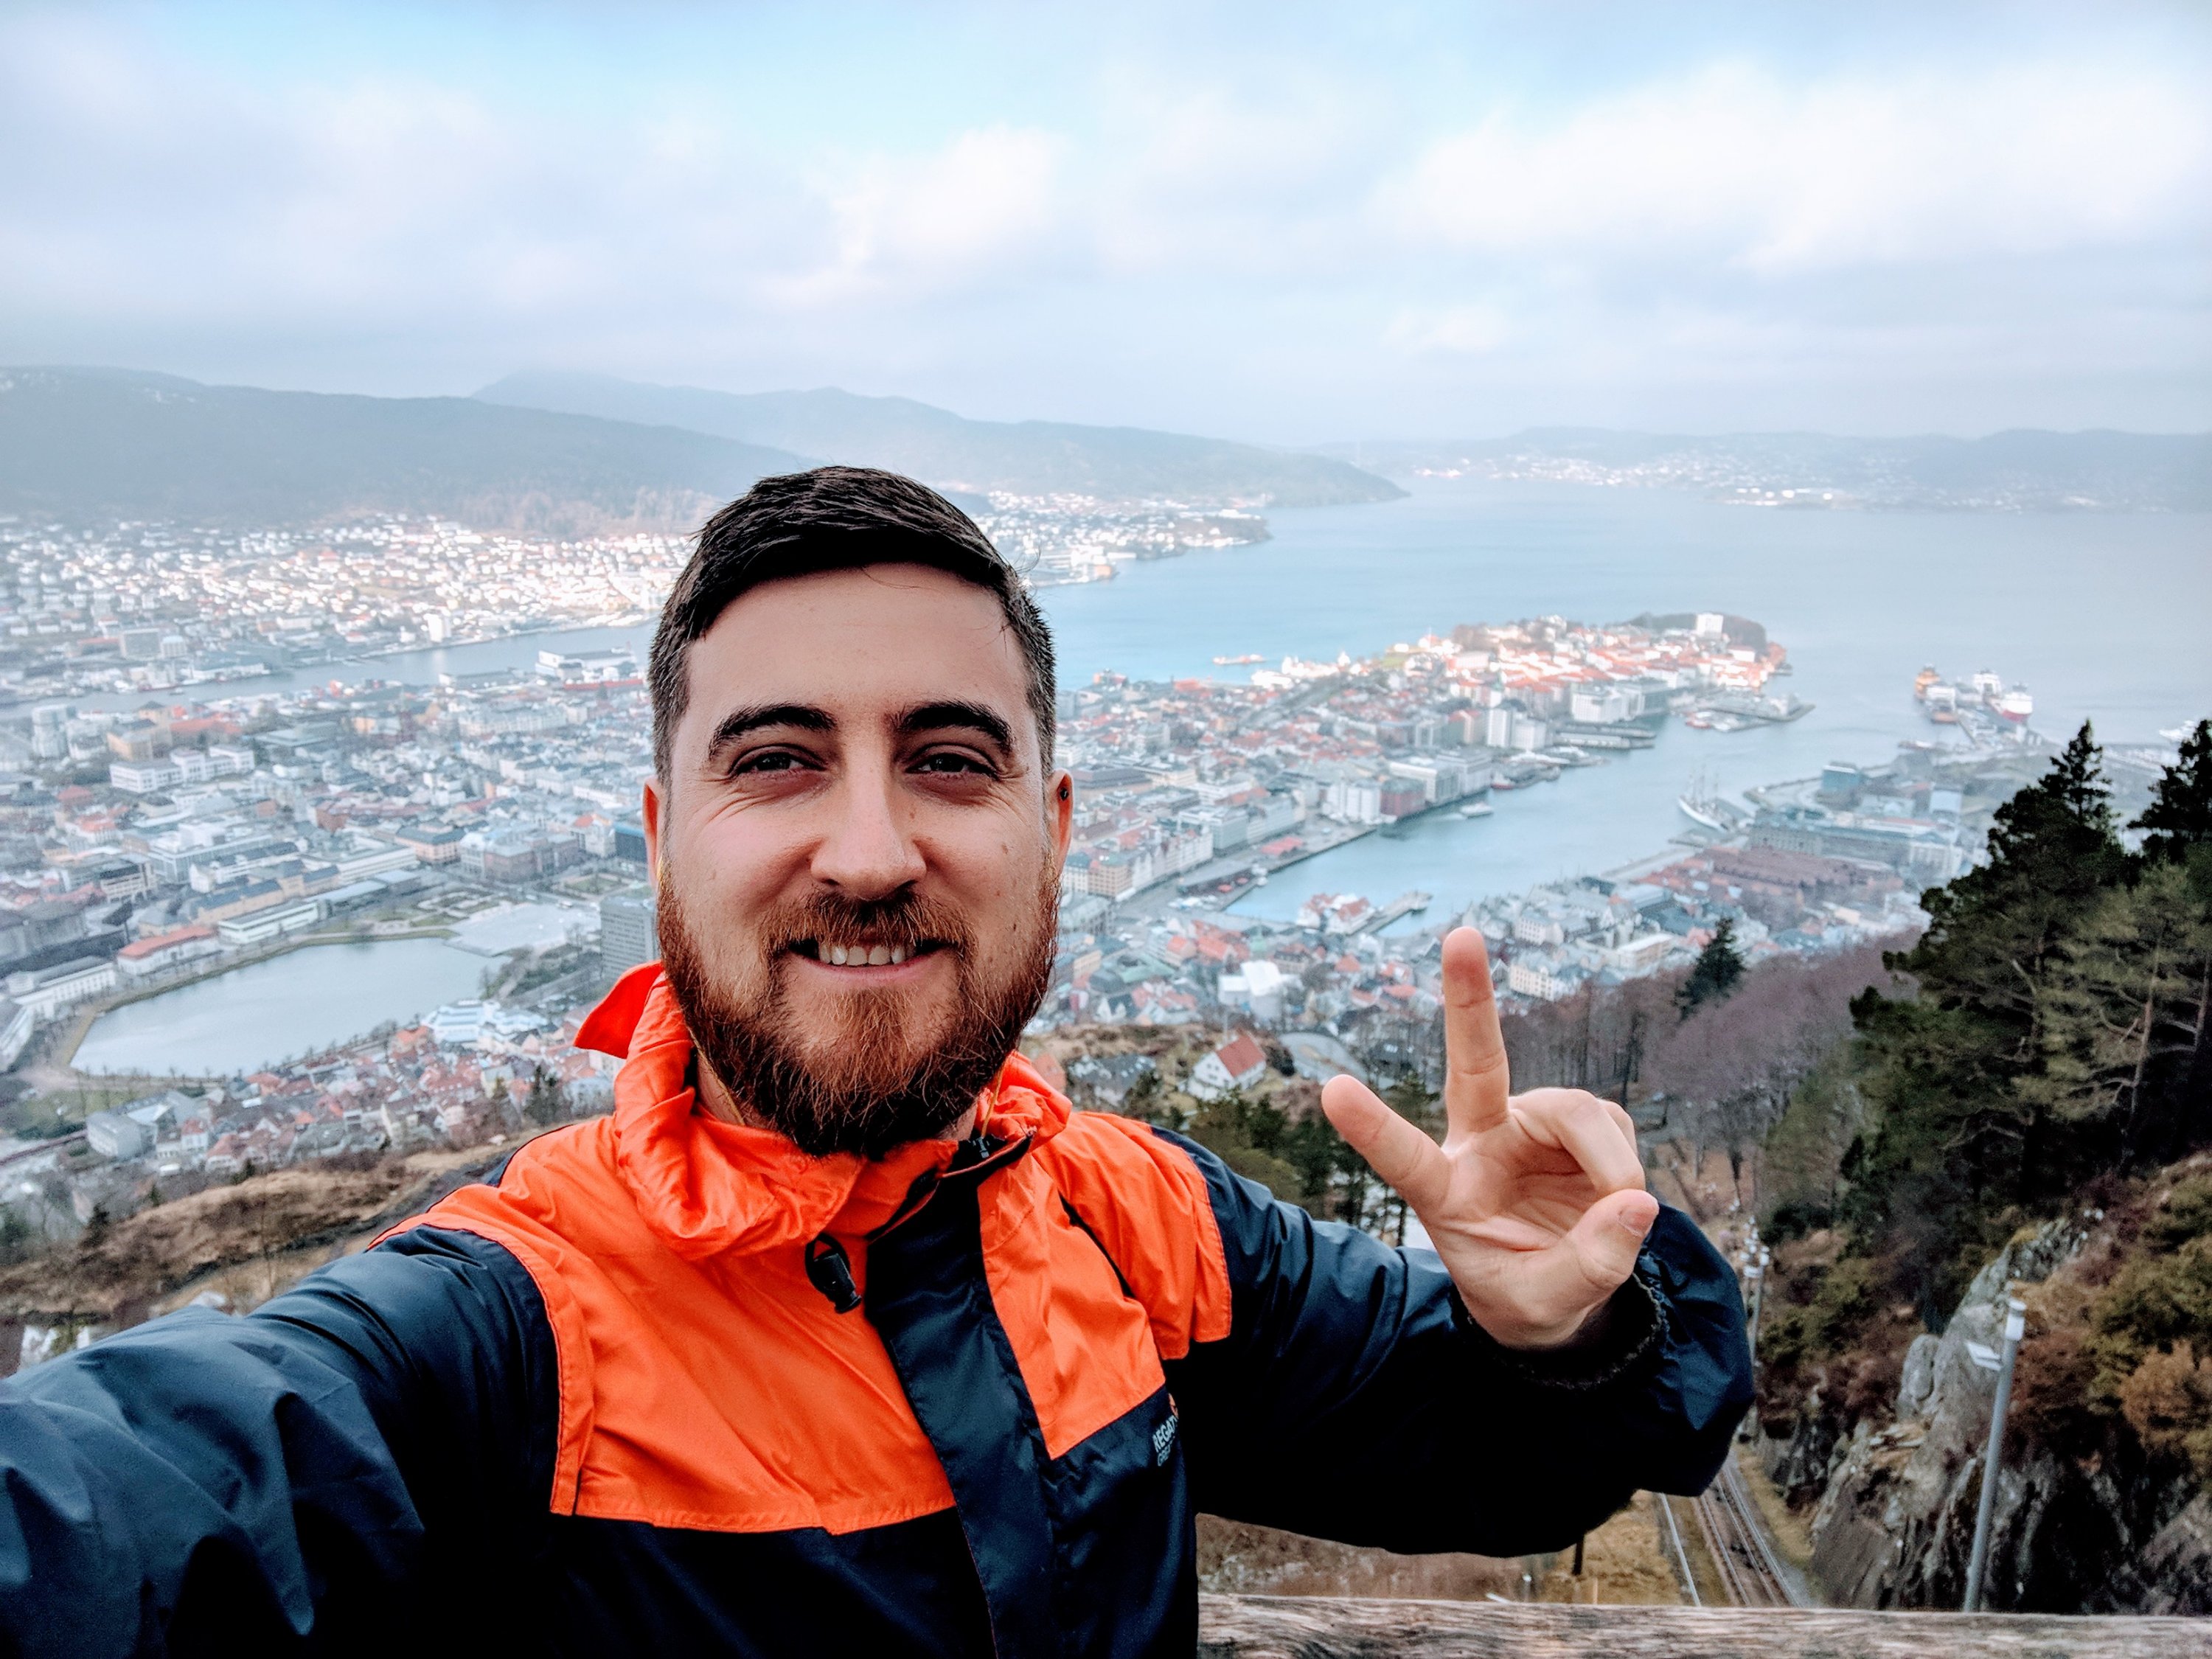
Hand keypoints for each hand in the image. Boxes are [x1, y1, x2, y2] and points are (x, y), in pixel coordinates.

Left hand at [1321, 927, 1658, 1349]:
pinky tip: (1616, 1194)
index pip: (1404, 1159)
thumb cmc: (1526, 1294)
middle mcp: (1481, 1143)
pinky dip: (1624, 1164)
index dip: (1372, 1127)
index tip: (1332, 1089)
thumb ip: (1589, 1264)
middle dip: (1470, 998)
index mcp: (1445, 1192)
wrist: (1557, 1289)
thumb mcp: (1545, 1307)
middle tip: (1462, 934)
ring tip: (1620, 1207)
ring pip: (1578, 1111)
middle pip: (1476, 1065)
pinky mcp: (1573, 1122)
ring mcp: (1528, 1124)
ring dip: (1611, 1161)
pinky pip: (1613, 1126)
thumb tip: (1636, 1203)